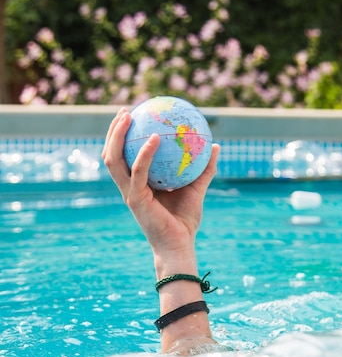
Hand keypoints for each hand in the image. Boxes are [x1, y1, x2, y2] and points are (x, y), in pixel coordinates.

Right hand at [102, 107, 219, 256]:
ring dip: (117, 136)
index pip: (123, 156)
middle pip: (111, 154)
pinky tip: (155, 138)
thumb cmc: (185, 222)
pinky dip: (144, 153)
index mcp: (137, 184)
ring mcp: (129, 193)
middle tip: (125, 110)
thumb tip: (215, 146)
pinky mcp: (135, 199)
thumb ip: (204, 169)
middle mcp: (128, 187)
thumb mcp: (197, 189)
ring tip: (128, 117)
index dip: (122, 136)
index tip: (132, 115)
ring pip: (113, 160)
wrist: (180, 246)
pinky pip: (138, 171)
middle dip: (113, 130)